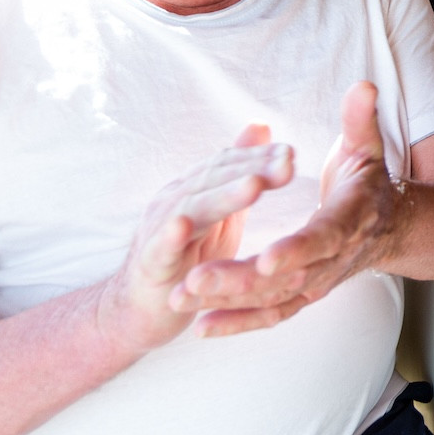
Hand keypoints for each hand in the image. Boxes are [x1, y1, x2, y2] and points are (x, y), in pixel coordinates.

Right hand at [95, 126, 293, 351]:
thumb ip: (240, 175)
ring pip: (193, 206)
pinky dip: (171, 236)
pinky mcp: (151, 263)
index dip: (259, 157)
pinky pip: (160, 247)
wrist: (141, 309)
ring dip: (224, 195)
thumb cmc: (189, 259)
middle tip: (287, 163)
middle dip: (253, 169)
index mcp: (195, 190)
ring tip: (255, 186)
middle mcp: (175, 202)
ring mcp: (160, 230)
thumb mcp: (222, 215)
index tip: (292, 153)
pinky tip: (184, 227)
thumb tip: (261, 125)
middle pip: (215, 179)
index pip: (228, 164)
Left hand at [179, 84, 405, 337]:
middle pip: (288, 276)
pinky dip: (237, 322)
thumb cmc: (368, 182)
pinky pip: (270, 315)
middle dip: (240, 280)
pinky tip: (200, 326)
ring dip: (228, 303)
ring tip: (182, 297)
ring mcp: (318, 281)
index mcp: (349, 219)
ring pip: (273, 299)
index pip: (325, 237)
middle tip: (195, 279)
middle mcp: (333, 258)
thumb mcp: (368, 147)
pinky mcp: (303, 294)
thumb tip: (363, 86)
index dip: (298, 249)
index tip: (267, 256)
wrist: (389, 228)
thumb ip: (361, 120)